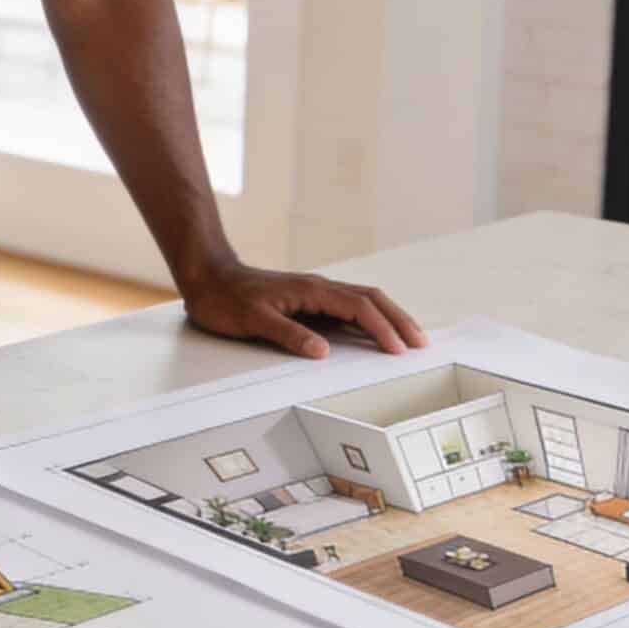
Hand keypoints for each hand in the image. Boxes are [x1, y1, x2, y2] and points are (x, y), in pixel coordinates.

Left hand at [178, 261, 426, 359]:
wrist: (207, 276)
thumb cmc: (225, 298)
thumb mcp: (252, 320)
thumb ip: (288, 334)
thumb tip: (322, 351)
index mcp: (310, 290)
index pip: (359, 307)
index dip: (382, 328)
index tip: (399, 349)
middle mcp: (318, 287)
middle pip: (371, 298)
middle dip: (399, 319)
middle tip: (421, 343)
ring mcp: (315, 292)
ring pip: (363, 300)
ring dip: (388, 317)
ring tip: (408, 337)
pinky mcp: (308, 299)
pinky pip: (347, 306)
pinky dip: (369, 318)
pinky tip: (374, 331)